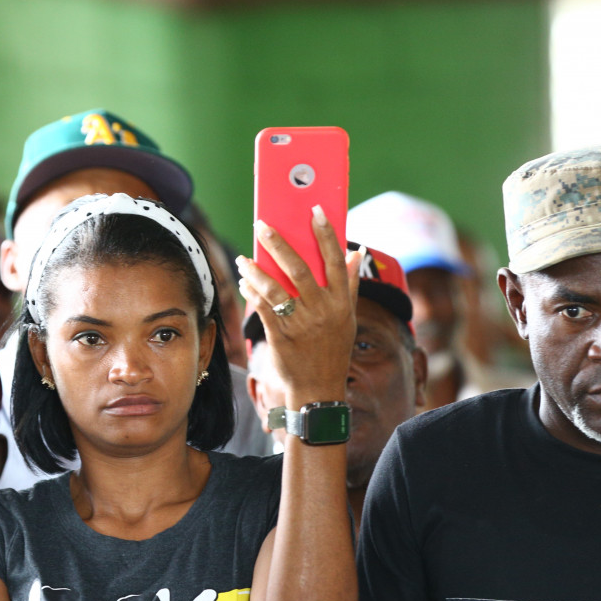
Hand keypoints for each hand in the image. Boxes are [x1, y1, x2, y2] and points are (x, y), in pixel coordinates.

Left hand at [237, 208, 360, 401]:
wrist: (318, 389)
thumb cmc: (333, 350)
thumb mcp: (348, 319)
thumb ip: (351, 285)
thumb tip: (357, 252)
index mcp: (341, 303)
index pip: (336, 261)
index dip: (327, 234)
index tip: (316, 211)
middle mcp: (323, 311)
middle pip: (300, 269)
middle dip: (279, 244)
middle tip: (263, 225)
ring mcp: (301, 324)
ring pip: (275, 289)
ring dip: (256, 271)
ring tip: (243, 258)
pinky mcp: (281, 336)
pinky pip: (263, 309)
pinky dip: (252, 293)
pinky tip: (244, 283)